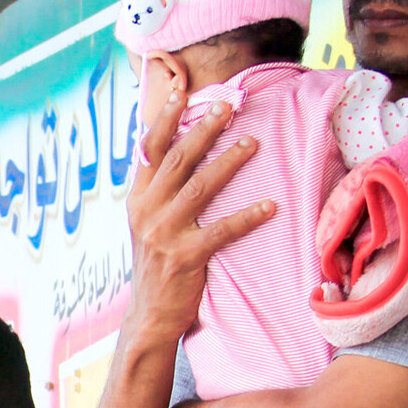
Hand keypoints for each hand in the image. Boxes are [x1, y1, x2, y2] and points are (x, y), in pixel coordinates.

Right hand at [125, 91, 272, 344]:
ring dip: (227, 162)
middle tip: (228, 107)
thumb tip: (177, 154)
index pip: (148, 150)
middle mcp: (146, 212)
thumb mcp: (149, 224)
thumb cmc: (159, 266)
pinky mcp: (185, 258)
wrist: (150, 316)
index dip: (164, 119)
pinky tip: (270, 206)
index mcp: (137, 200)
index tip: (182, 91)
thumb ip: (159, 192)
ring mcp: (164, 235)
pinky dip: (247, 217)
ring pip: (199, 188)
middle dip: (203, 130)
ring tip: (252, 142)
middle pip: (177, 161)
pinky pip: (221, 232)